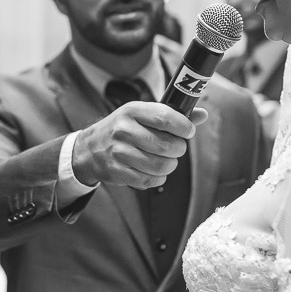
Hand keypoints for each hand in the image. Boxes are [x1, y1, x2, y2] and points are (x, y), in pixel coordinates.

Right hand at [72, 103, 207, 189]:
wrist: (88, 149)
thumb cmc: (122, 129)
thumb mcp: (141, 114)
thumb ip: (172, 115)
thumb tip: (202, 115)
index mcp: (132, 111)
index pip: (166, 117)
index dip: (184, 127)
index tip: (188, 132)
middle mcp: (123, 130)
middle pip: (166, 145)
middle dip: (178, 149)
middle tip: (175, 148)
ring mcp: (118, 152)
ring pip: (160, 166)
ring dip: (169, 166)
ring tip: (165, 161)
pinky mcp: (117, 172)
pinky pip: (149, 180)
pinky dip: (158, 178)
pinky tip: (154, 171)